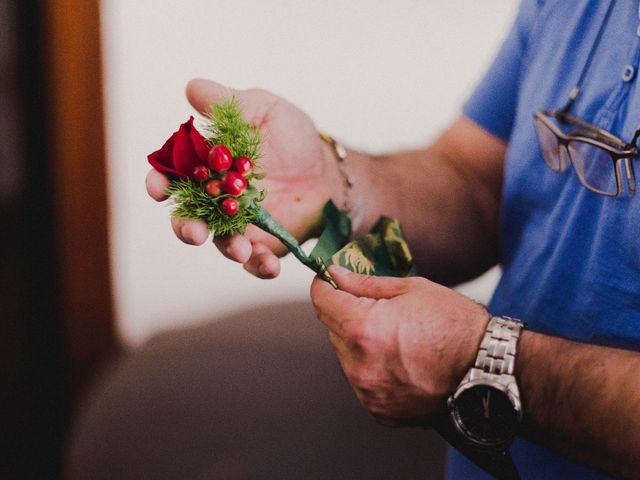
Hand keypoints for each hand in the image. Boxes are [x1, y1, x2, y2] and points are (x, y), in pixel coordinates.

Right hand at [146, 78, 342, 277]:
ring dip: (225, 249)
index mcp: (207, 166)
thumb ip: (229, 104)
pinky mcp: (263, 244)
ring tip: (241, 251)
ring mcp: (238, 224)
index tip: (158, 188)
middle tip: (194, 232)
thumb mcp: (264, 111)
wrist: (330, 171)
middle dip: (186, 227)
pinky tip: (269, 266)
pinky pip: (255, 261)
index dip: (160, 181)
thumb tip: (193, 88)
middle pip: (189, 217)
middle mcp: (216, 199)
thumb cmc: (294, 137)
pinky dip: (259, 266)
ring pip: (220, 242)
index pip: (174, 175)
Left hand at [310, 266, 489, 425]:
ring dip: (358, 342)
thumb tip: (335, 275)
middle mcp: (358, 364)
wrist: (487, 372)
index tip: (332, 280)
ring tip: (395, 337)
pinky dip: (372, 368)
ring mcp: (367, 391)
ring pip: (345, 356)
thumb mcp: (412, 290)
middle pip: (331, 329)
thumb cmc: (455, 326)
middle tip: (375, 306)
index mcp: (363, 329)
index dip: (325, 285)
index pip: (321, 301)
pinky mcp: (378, 410)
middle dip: (346, 313)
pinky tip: (399, 360)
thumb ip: (365, 283)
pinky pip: (362, 381)